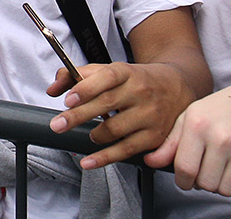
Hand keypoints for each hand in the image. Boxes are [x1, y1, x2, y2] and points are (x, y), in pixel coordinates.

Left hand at [48, 60, 197, 169]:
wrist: (177, 87)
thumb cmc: (137, 80)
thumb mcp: (111, 70)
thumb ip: (79, 76)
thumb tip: (53, 88)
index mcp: (126, 73)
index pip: (106, 78)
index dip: (86, 88)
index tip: (68, 100)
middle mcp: (139, 92)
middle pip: (106, 104)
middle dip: (78, 116)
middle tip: (58, 125)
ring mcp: (149, 115)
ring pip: (115, 129)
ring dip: (94, 135)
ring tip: (88, 135)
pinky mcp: (155, 136)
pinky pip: (126, 150)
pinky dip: (105, 158)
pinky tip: (89, 161)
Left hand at [145, 85, 230, 199]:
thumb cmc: (218, 113)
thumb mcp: (189, 119)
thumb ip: (170, 143)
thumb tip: (150, 162)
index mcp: (198, 125)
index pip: (184, 169)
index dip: (183, 180)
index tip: (186, 178)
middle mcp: (222, 137)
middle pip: (205, 184)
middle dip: (204, 181)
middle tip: (209, 168)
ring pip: (225, 190)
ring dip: (222, 185)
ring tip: (223, 168)